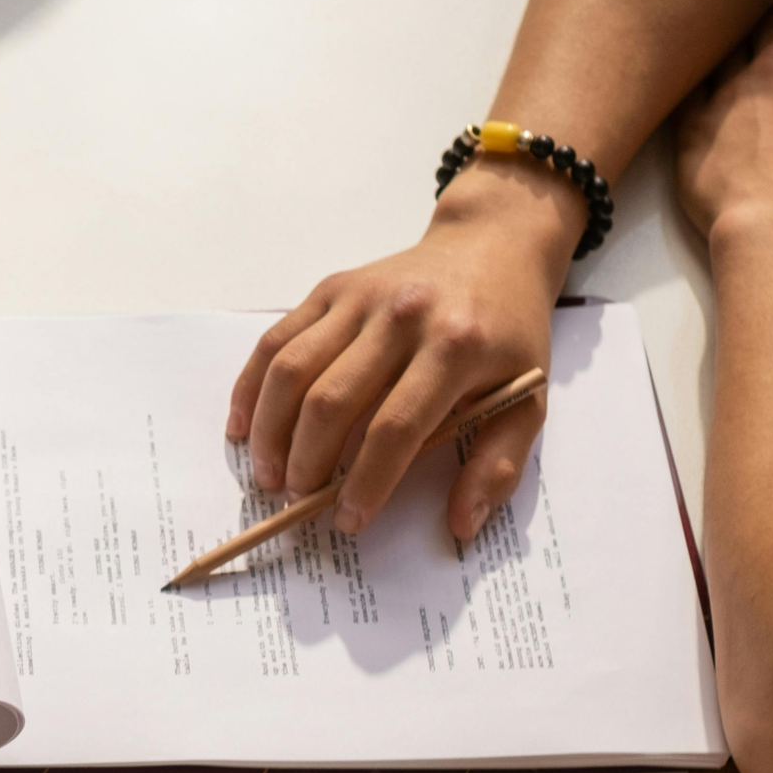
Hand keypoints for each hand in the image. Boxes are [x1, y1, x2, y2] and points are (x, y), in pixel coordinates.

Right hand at [227, 179, 568, 542]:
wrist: (492, 247)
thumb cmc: (508, 332)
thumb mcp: (530, 397)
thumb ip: (499, 465)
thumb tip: (462, 525)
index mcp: (456, 346)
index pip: (396, 427)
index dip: (366, 482)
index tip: (348, 520)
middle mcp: (402, 316)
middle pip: (332, 402)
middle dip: (307, 463)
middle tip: (301, 502)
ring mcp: (360, 297)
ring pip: (292, 371)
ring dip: (271, 432)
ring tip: (269, 476)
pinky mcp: (332, 288)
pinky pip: (276, 340)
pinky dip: (250, 387)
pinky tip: (242, 427)